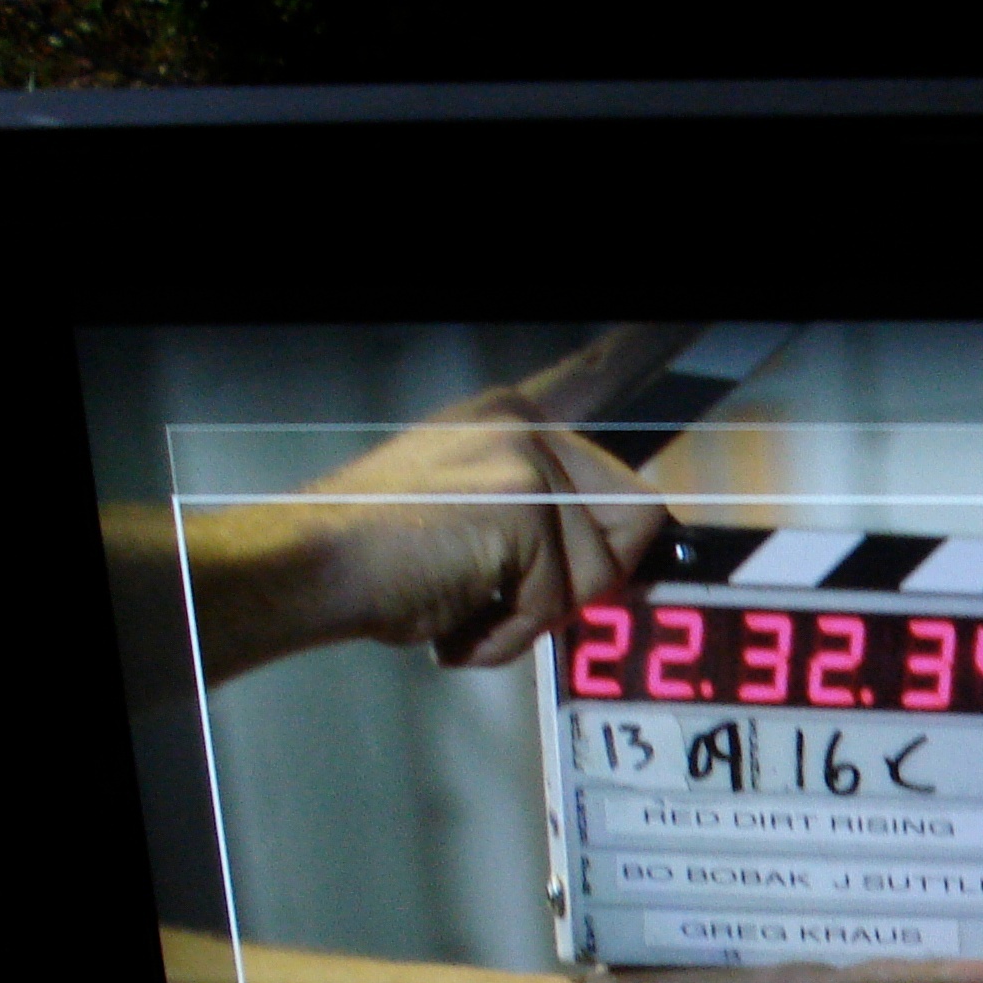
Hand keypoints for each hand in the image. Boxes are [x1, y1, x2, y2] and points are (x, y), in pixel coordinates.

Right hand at [172, 324, 708, 685]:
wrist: (311, 566)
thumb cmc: (371, 556)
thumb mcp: (469, 522)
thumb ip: (539, 527)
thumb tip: (608, 569)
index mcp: (512, 422)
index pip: (600, 386)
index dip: (638, 368)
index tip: (670, 347)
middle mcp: (526, 428)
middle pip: (634, 517)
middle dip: (584, 583)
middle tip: (509, 593)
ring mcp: (528, 461)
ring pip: (599, 576)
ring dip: (533, 619)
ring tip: (464, 603)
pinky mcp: (525, 504)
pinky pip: (559, 602)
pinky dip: (506, 634)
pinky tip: (455, 615)